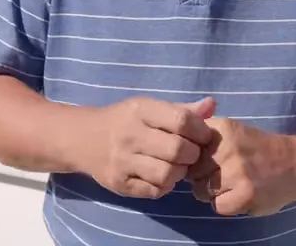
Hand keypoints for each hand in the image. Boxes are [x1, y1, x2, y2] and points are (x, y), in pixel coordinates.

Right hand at [80, 96, 216, 198]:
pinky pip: (154, 191)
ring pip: (167, 174)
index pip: (181, 120)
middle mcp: (130, 135)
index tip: (203, 136)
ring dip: (179, 173)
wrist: (84, 139)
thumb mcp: (150, 107)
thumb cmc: (125, 120)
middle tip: (191, 154)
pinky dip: (165, 186)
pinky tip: (162, 177)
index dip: (200, 130)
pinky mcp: (120, 184)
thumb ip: (182, 109)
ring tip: (177, 166)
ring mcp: (123, 161)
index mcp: (141, 111)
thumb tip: (211, 105)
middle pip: (177, 150)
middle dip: (192, 154)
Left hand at [187, 117, 295, 215]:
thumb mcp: (232, 131)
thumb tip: (174, 147)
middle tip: (222, 174)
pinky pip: (217, 206)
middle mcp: (227, 148)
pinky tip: (239, 195)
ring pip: (201, 190)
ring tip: (231, 185)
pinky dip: (226, 204)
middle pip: (191, 170)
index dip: (192, 157)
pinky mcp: (244, 195)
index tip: (205, 160)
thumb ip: (205, 135)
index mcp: (222, 128)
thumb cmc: (258, 148)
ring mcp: (236, 172)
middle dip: (201, 176)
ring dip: (212, 192)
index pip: (187, 146)